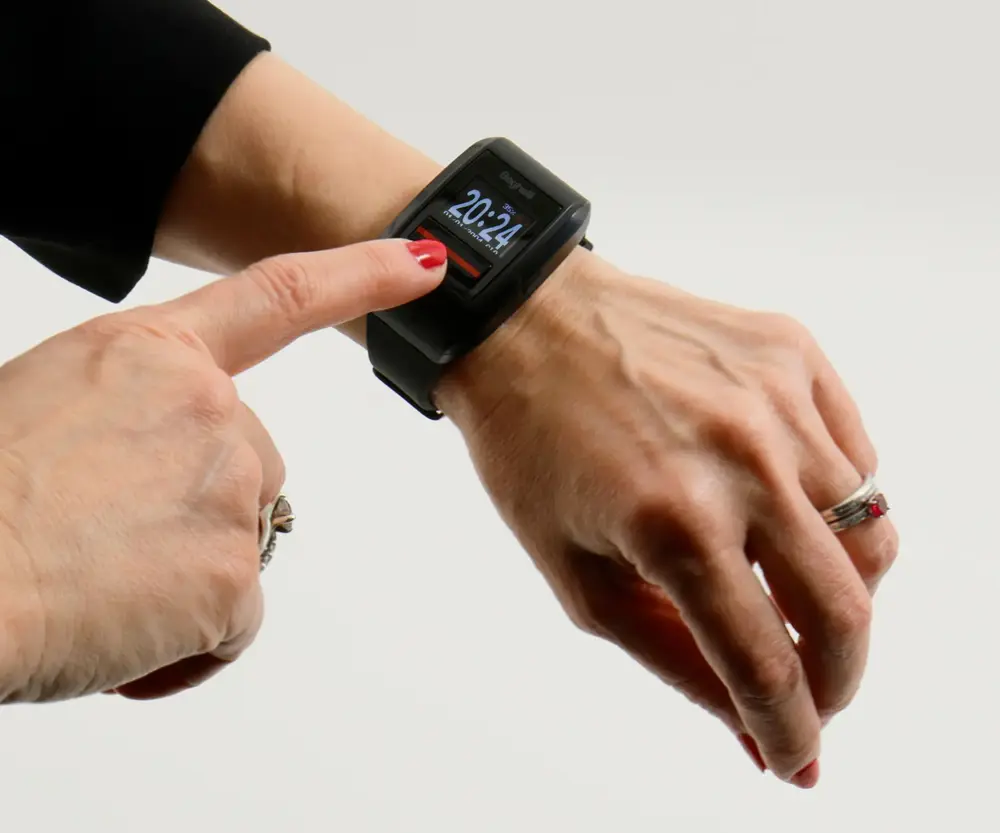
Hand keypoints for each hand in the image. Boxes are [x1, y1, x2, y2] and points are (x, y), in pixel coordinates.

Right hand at [0, 239, 445, 702]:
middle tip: (107, 536)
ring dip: (188, 572)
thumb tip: (167, 471)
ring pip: (242, 540)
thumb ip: (139, 416)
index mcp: (153, 352)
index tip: (426, 264)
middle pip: (252, 464)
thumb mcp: (55, 407)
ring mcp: (230, 488)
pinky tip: (121, 630)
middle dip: (199, 506)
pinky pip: (236, 618)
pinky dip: (189, 639)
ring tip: (100, 580)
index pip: (283, 296)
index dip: (364, 274)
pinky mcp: (234, 574)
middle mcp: (209, 407)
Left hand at [437, 250, 897, 786]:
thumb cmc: (531, 448)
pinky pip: (856, 458)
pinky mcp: (791, 353)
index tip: (795, 757)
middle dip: (837, 680)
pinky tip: (786, 509)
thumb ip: (675, 659)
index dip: (789, 731)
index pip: (766, 664)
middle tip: (810, 694)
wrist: (523, 324)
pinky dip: (837, 506)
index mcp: (672, 521)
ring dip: (842, 592)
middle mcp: (740, 457)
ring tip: (790, 594)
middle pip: (845, 610)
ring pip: (871, 534)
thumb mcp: (580, 576)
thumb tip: (753, 730)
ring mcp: (775, 398)